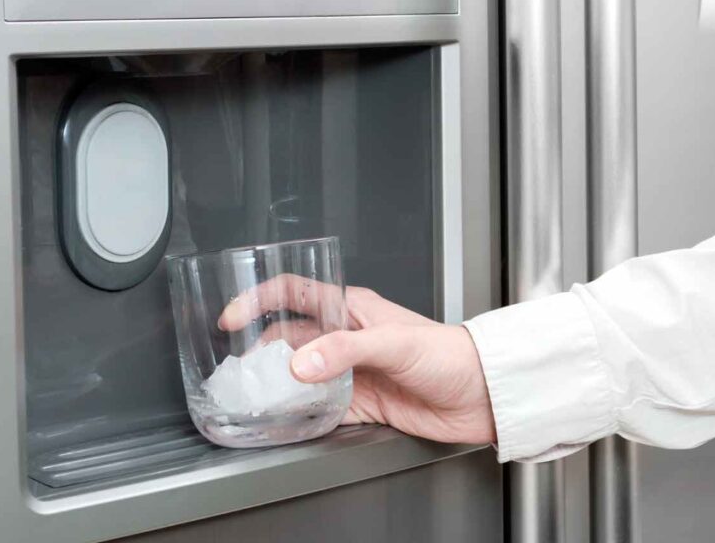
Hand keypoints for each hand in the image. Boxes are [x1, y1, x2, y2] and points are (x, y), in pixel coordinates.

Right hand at [218, 282, 496, 445]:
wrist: (482, 393)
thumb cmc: (450, 353)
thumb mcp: (394, 342)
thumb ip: (345, 350)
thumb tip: (300, 364)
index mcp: (354, 309)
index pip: (296, 293)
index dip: (260, 300)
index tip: (232, 318)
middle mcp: (348, 338)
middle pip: (290, 339)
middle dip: (261, 352)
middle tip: (238, 371)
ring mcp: (353, 371)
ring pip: (301, 376)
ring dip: (279, 386)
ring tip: (254, 398)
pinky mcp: (362, 404)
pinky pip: (320, 409)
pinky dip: (301, 416)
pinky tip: (288, 422)